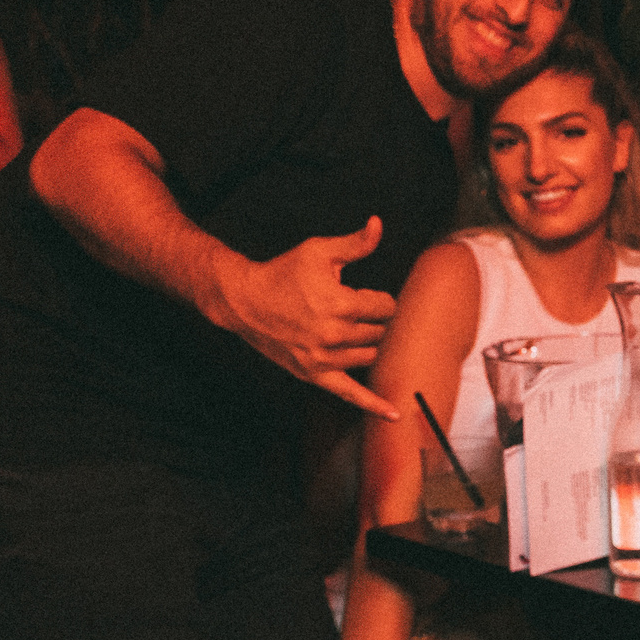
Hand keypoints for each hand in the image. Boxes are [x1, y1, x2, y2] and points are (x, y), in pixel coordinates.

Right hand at [212, 216, 399, 416]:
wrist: (244, 300)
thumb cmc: (284, 273)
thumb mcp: (319, 251)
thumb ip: (355, 244)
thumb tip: (378, 224)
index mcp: (340, 305)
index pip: (386, 307)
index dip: (380, 299)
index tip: (366, 295)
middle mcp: (333, 336)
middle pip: (380, 332)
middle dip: (373, 320)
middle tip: (356, 310)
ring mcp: (323, 359)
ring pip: (369, 356)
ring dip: (367, 343)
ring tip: (349, 329)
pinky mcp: (313, 375)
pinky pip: (349, 394)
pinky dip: (373, 405)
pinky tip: (394, 414)